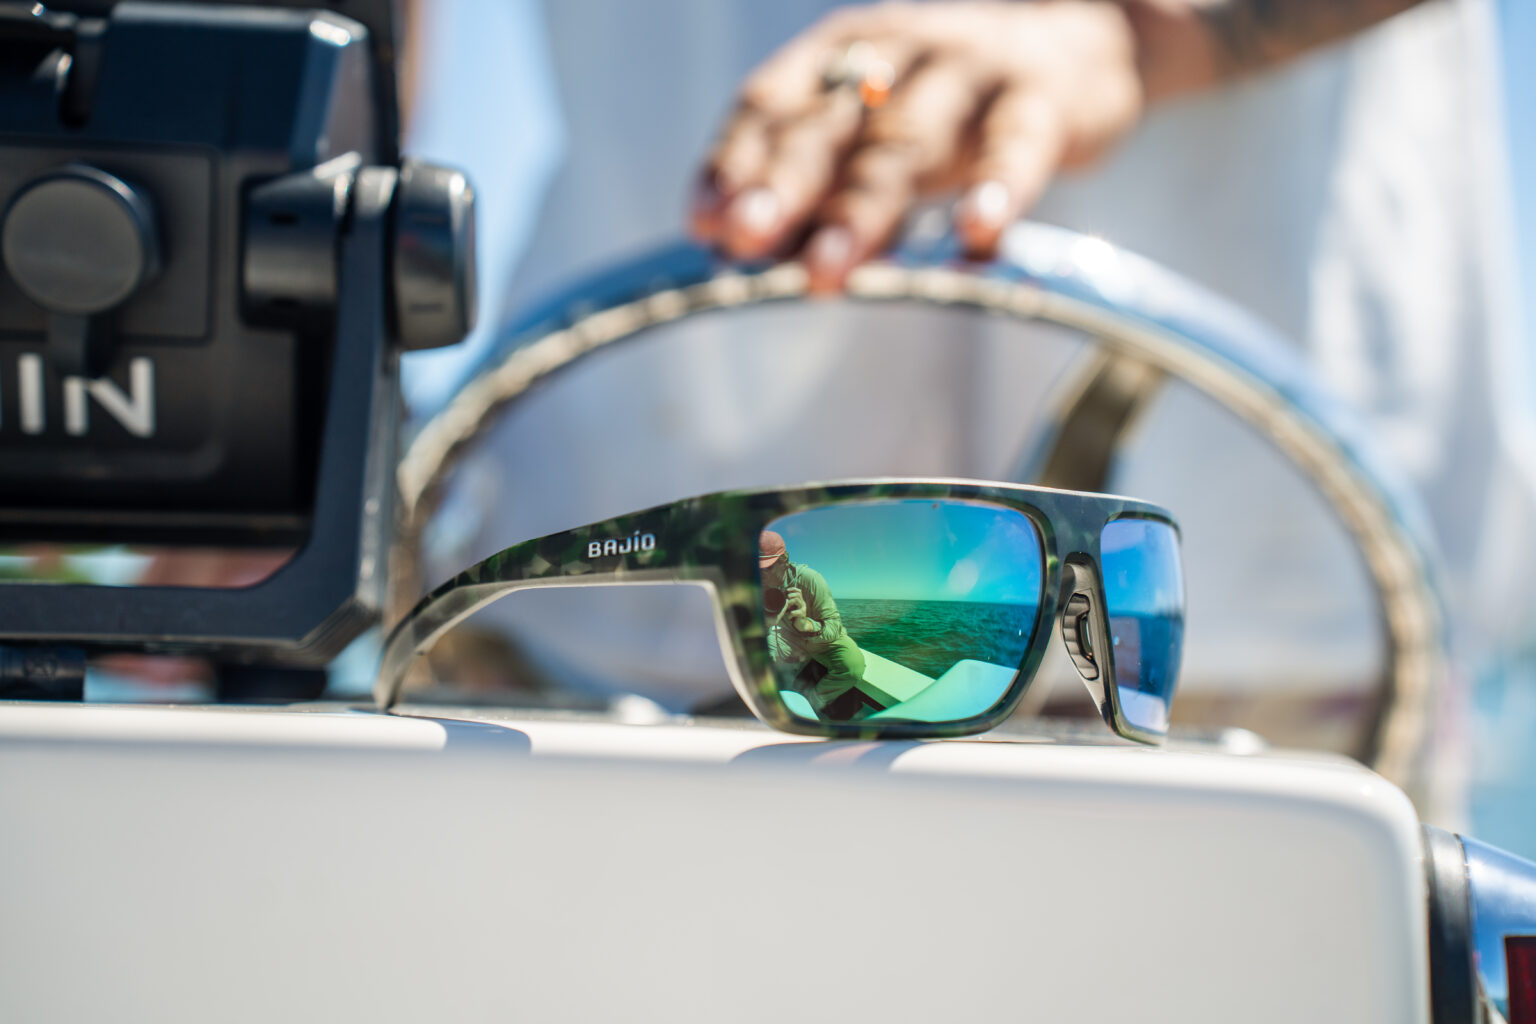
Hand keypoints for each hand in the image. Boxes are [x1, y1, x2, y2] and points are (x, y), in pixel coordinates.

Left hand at [692, 1, 1149, 291]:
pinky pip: (1015, 146)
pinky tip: (980, 234)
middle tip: (743, 239)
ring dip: (862, 211)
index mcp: (839, 59)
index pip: (771, 105)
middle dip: (782, 186)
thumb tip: (729, 247)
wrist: (1077, 48)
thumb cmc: (948, 109)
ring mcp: (967, 74)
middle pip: (829, 128)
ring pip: (906, 142)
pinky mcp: (1040, 102)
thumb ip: (812, 183)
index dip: (735, 161)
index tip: (704, 222)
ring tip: (826, 272)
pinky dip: (999, 188)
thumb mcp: (872, 131)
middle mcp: (893, 56)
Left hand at [784, 586, 817, 631]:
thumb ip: (790, 602)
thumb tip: (782, 597)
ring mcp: (803, 608)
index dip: (793, 589)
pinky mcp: (802, 614)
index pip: (799, 591)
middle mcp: (802, 603)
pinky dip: (790, 614)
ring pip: (797, 600)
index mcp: (800, 601)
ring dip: (790, 602)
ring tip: (787, 607)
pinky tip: (789, 617)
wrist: (801, 624)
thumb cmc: (795, 615)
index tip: (787, 590)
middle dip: (791, 595)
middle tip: (787, 598)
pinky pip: (795, 612)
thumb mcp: (793, 607)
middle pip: (798, 594)